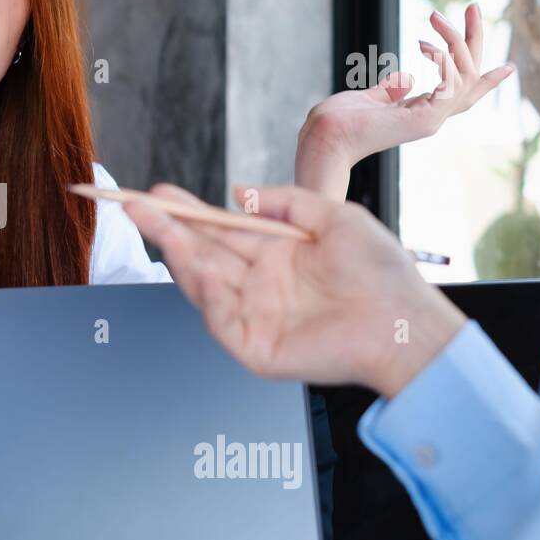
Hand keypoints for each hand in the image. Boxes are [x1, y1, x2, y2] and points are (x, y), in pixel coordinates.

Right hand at [123, 183, 467, 397]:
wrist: (406, 323)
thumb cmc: (381, 273)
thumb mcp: (335, 216)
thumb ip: (285, 201)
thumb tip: (236, 193)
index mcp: (275, 254)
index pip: (219, 230)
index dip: (187, 211)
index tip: (156, 192)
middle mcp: (259, 284)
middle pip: (201, 253)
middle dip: (166, 228)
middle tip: (134, 204)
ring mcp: (253, 316)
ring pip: (202, 283)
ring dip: (178, 255)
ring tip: (158, 228)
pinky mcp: (255, 348)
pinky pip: (221, 319)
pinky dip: (208, 296)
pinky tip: (202, 271)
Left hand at [295, 2, 515, 198]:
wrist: (322, 139)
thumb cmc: (337, 122)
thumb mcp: (368, 98)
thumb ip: (388, 90)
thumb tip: (404, 77)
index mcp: (420, 113)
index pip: (461, 92)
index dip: (484, 77)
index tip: (507, 65)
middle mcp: (432, 117)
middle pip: (470, 76)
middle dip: (475, 39)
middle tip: (473, 6)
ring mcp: (431, 120)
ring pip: (466, 74)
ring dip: (455, 40)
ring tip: (434, 16)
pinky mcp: (425, 119)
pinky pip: (451, 83)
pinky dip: (444, 59)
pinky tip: (426, 43)